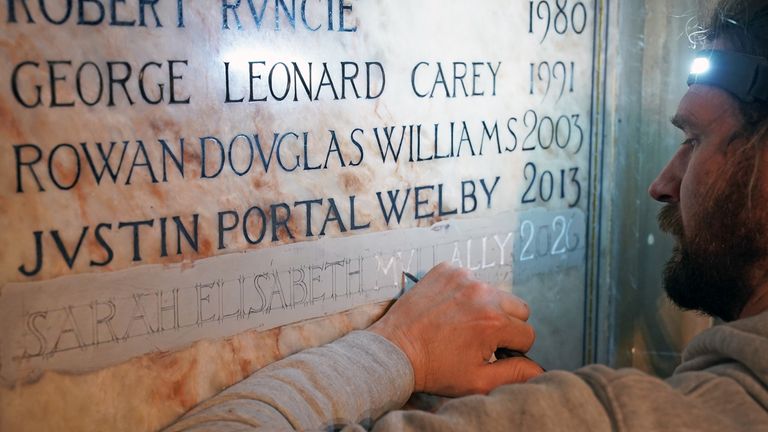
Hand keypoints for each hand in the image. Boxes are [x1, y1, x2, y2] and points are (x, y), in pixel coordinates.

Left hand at [369, 263, 542, 396]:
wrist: (394, 350)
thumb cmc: (435, 368)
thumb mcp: (478, 380)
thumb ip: (514, 374)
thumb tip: (538, 368)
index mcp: (494, 321)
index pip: (527, 333)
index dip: (513, 348)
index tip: (493, 353)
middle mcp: (482, 293)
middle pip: (518, 307)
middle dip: (506, 324)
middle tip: (481, 338)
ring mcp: (463, 277)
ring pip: (494, 292)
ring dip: (486, 306)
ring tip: (462, 324)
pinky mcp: (446, 269)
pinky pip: (470, 278)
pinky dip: (464, 292)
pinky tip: (449, 310)